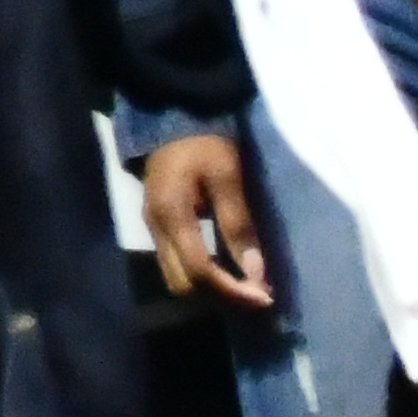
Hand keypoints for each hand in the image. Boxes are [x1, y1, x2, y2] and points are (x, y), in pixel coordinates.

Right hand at [143, 130, 270, 306]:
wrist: (171, 119)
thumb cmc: (204, 144)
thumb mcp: (227, 177)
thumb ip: (238, 224)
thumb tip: (256, 273)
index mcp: (172, 214)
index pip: (199, 270)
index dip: (233, 290)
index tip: (265, 297)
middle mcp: (156, 228)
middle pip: (183, 284)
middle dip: (221, 296)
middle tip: (257, 294)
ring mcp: (153, 228)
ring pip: (176, 279)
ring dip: (211, 289)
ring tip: (245, 285)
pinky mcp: (157, 227)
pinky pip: (176, 266)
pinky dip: (202, 276)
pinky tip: (228, 270)